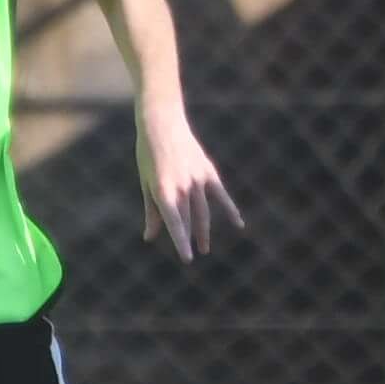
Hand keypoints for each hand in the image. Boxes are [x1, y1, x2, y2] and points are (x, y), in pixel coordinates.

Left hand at [137, 111, 244, 260]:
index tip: (187, 259)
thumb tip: (151, 237)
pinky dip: (230, 209)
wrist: (162, 124)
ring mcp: (197, 178)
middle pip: (190, 219)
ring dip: (204, 230)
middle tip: (193, 255)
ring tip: (204, 248)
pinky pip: (220, 194)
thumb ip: (152, 211)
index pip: (175, 223)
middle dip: (190, 238)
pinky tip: (238, 223)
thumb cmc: (148, 155)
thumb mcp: (146, 183)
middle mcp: (182, 186)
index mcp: (163, 190)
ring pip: (204, 211)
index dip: (181, 242)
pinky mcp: (208, 171)